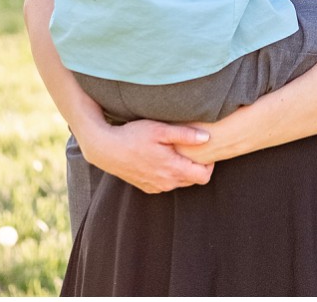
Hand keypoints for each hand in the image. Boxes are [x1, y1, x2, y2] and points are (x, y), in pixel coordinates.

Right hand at [78, 118, 213, 193]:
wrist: (106, 149)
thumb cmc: (134, 136)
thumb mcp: (161, 130)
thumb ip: (185, 135)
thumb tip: (207, 138)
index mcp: (172, 169)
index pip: (203, 177)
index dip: (209, 164)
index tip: (205, 149)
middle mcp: (165, 183)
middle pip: (193, 180)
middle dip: (197, 166)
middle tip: (193, 148)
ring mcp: (155, 187)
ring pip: (180, 182)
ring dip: (183, 170)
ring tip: (178, 151)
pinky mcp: (146, 187)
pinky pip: (166, 184)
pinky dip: (170, 174)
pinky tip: (164, 158)